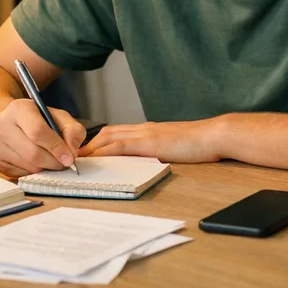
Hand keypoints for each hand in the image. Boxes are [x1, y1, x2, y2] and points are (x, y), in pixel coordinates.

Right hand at [0, 99, 84, 177]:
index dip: (56, 147)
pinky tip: (39, 162)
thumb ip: (73, 130)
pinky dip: (35, 172)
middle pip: (32, 153)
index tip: (69, 158)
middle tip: (64, 163)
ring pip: (27, 166)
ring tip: (52, 160)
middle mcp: (1, 125)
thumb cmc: (40, 120)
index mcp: (18, 108)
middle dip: (53, 162)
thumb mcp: (60, 117)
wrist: (15, 123)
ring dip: (45, 168)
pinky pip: (21, 174)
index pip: (38, 132)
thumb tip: (71, 151)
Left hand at [79, 119, 222, 162]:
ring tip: (76, 159)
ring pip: (110, 137)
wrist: (214, 135)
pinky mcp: (150, 143)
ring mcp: (146, 134)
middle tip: (72, 156)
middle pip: (107, 132)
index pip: (118, 131)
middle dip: (88, 144)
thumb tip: (150, 159)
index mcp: (150, 129)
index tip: (85, 151)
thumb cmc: (200, 143)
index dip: (99, 141)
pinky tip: (93, 159)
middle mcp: (144, 128)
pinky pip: (121, 146)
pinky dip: (104, 152)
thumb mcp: (174, 145)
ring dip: (91, 148)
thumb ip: (160, 149)